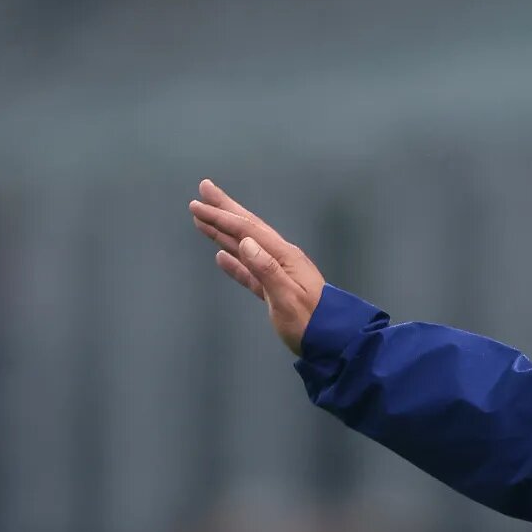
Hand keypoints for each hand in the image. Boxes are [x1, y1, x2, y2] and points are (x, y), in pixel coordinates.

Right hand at [189, 179, 327, 355]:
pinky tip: (221, 256)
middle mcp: (280, 259)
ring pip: (245, 246)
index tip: (199, 204)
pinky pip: (249, 270)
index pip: (248, 231)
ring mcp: (277, 274)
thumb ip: (267, 270)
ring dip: (224, 232)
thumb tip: (245, 241)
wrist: (332, 342)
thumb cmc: (310, 322)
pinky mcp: (274, 291)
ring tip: (204, 219)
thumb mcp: (287, 298)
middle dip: (225, 210)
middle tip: (204, 190)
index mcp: (284, 257)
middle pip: (248, 228)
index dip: (222, 217)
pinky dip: (234, 261)